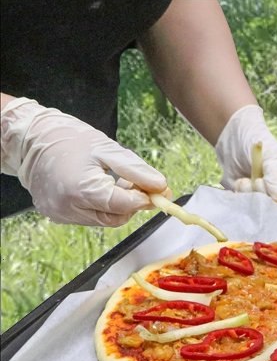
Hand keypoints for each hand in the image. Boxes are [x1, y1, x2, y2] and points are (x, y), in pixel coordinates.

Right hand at [0, 98, 167, 226]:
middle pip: (115, 218)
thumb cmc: (71, 140)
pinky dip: (100, 206)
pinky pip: (88, 216)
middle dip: (132, 203)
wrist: (33, 140)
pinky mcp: (56, 215)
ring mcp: (60, 214)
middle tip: (139, 184)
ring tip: (114, 181)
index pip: (125, 205)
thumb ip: (136, 170)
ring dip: (117, 205)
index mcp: (82, 190)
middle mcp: (69, 208)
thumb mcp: (109, 150)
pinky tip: (97, 187)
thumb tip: (161, 186)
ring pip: (103, 220)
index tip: (160, 191)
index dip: (145, 199)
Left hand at [214, 105, 276, 206]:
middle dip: (270, 197)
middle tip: (260, 179)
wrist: (237, 146)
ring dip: (254, 193)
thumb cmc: (265, 148)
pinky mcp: (257, 208)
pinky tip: (243, 182)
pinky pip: (250, 210)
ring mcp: (275, 205)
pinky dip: (243, 195)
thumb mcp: (274, 156)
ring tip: (251, 177)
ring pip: (268, 212)